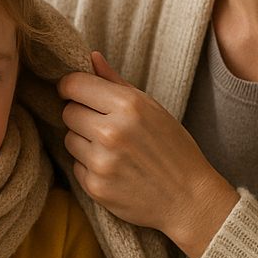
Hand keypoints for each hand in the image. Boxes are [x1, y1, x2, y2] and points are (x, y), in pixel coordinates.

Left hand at [58, 52, 239, 257]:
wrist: (189, 199)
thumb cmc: (174, 149)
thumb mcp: (153, 109)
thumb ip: (117, 82)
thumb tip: (92, 57)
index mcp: (128, 106)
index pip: (75, 85)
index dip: (70, 87)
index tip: (74, 92)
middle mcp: (111, 132)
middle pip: (68, 112)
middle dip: (80, 115)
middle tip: (103, 124)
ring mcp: (101, 161)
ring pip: (69, 138)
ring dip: (83, 141)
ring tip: (112, 149)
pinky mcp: (95, 186)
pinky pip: (76, 165)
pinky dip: (89, 165)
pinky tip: (114, 168)